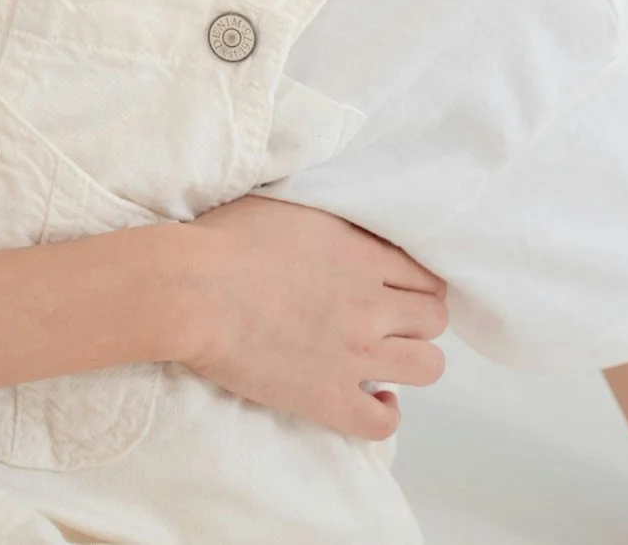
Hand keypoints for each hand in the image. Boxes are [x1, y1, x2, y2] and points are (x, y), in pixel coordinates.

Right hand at [172, 194, 448, 439]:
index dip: (415, 285)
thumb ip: (331, 219)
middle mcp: (370, 305)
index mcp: (362, 256)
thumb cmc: (226, 241)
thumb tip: (343, 222)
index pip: (427, 276)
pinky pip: (383, 422)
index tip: (395, 290)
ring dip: (412, 362)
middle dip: (416, 321)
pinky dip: (385, 414)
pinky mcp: (327, 397)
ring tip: (384, 359)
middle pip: (434, 320)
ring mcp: (353, 355)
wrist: (192, 291)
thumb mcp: (290, 205)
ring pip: (428, 367)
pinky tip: (373, 399)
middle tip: (386, 323)